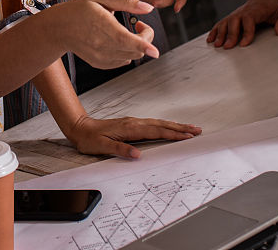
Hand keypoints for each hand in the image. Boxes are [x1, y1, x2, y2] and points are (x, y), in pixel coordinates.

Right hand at [54, 0, 159, 67]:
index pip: (126, 40)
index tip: (155, 50)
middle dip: (145, 39)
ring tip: (129, 32)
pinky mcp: (99, 63)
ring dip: (137, 46)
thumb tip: (149, 8)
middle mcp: (101, 44)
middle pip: (134, 50)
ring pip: (131, 57)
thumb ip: (126, 2)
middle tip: (139, 25)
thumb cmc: (80, 9)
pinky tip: (120, 41)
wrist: (58, 28)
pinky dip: (127, 53)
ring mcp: (100, 56)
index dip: (144, 46)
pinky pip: (122, 62)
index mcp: (102, 25)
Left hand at [62, 114, 201, 159]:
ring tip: (189, 128)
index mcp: (130, 128)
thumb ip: (120, 149)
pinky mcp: (131, 124)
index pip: (156, 131)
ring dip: (174, 126)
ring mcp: (133, 122)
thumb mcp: (102, 146)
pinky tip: (169, 128)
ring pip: (158, 123)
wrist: (80, 128)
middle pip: (161, 125)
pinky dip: (164, 126)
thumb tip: (137, 154)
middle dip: (180, 127)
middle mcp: (134, 122)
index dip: (172, 134)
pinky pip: (153, 124)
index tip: (187, 136)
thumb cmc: (90, 139)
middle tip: (197, 130)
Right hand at [206, 0, 277, 47]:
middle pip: (233, 21)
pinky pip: (221, 23)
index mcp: (256, 10)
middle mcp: (243, 11)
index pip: (248, 19)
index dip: (246, 32)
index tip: (244, 43)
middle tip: (227, 46)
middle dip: (229, 34)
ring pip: (225, 22)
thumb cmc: (274, 4)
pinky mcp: (232, 18)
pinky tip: (210, 39)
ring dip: (220, 33)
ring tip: (217, 44)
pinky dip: (214, 31)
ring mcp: (236, 14)